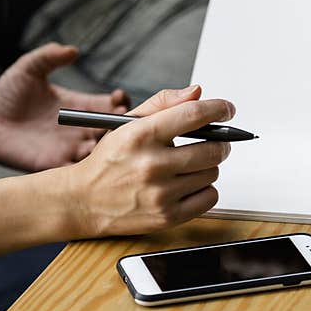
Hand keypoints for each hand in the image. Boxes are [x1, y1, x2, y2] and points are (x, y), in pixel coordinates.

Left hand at [0, 43, 128, 170]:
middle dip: (121, 127)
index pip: (110, 105)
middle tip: (120, 122)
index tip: (120, 98)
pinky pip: (80, 171)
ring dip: (108, 149)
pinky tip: (91, 159)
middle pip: (112, 130)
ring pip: (101, 153)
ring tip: (105, 140)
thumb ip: (49, 57)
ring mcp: (69, 148)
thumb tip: (72, 50)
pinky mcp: (56, 165)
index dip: (121, 103)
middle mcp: (78, 128)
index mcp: (78, 105)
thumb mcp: (28, 69)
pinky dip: (89, 168)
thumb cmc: (6, 94)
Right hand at [62, 85, 234, 236]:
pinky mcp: (167, 217)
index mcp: (141, 135)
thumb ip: (163, 103)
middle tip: (214, 142)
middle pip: (212, 149)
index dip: (218, 109)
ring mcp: (160, 194)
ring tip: (189, 166)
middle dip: (220, 143)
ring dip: (207, 167)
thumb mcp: (128, 124)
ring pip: (212, 173)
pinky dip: (205, 189)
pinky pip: (209, 198)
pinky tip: (189, 185)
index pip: (193, 115)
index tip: (227, 109)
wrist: (84, 201)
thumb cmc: (109, 160)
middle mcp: (151, 164)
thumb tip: (198, 93)